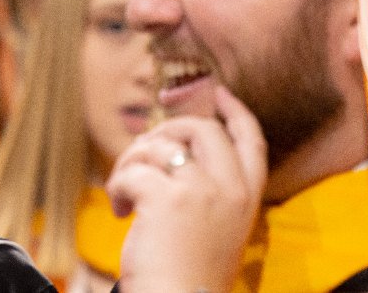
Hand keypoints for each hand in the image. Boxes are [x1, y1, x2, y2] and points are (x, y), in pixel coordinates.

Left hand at [106, 86, 267, 291]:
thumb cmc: (190, 275)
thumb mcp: (216, 229)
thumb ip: (208, 192)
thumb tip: (173, 154)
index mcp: (247, 197)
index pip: (251, 140)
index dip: (236, 112)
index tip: (220, 93)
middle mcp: (231, 189)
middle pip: (202, 128)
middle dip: (166, 130)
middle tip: (143, 153)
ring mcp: (202, 191)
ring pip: (159, 144)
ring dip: (132, 162)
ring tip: (124, 193)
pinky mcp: (168, 199)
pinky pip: (133, 170)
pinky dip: (117, 186)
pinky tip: (119, 211)